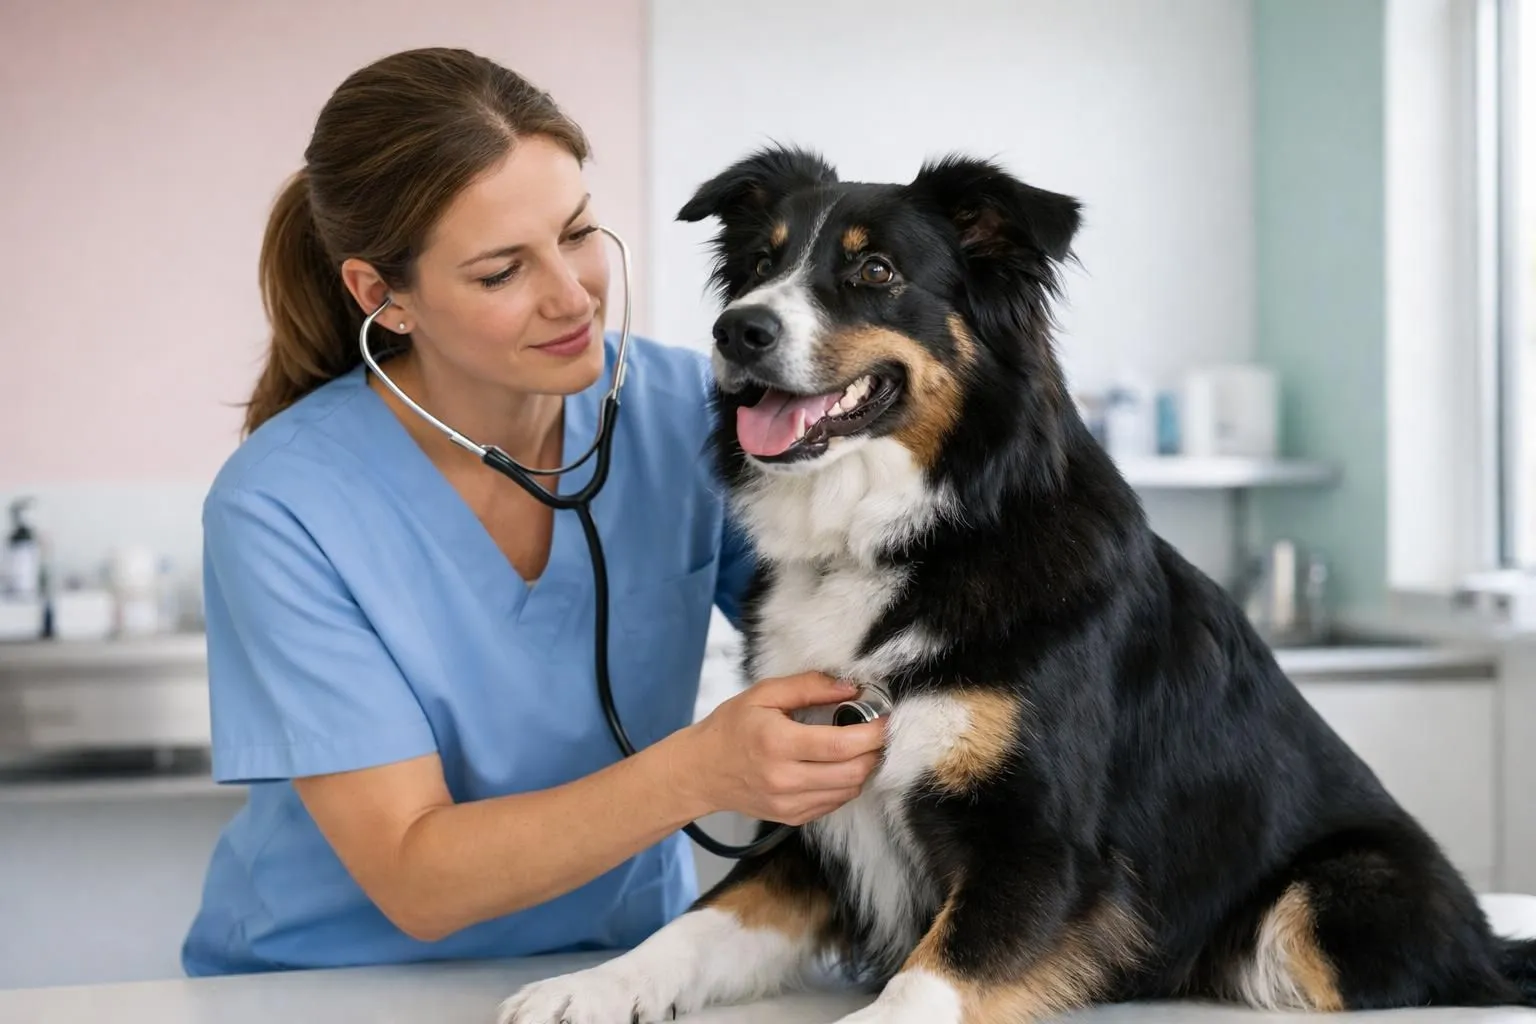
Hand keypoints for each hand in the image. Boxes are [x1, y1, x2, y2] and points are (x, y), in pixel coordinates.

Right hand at [674, 672, 885, 824]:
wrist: (701, 771)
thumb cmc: (731, 727)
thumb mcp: (763, 694)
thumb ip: (808, 686)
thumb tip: (851, 687)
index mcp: (778, 743)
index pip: (841, 745)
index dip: (872, 734)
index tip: (885, 720)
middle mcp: (785, 779)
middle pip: (852, 772)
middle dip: (875, 752)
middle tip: (878, 733)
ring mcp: (789, 804)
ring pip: (848, 790)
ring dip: (864, 768)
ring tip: (861, 747)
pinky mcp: (792, 818)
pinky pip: (834, 803)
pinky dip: (846, 784)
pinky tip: (839, 766)